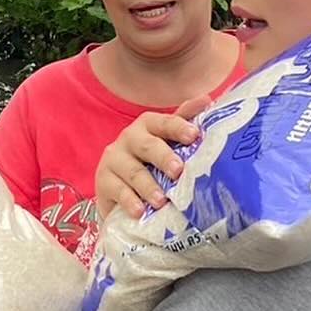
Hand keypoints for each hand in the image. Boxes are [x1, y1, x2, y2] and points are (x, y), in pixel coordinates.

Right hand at [95, 98, 209, 221]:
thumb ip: (184, 122)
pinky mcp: (103, 181)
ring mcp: (114, 159)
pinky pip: (117, 190)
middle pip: (147, 145)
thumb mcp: (169, 143)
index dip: (178, 127)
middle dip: (163, 157)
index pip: (164, 122)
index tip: (194, 135)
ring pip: (132, 171)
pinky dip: (129, 201)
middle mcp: (129, 138)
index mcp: (149, 125)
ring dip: (148, 186)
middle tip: (178, 171)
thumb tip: (206, 99)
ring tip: (162, 200)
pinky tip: (139, 211)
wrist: (121, 191)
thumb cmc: (152, 163)